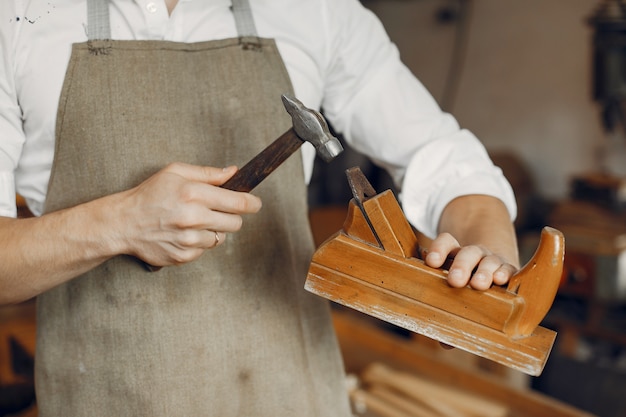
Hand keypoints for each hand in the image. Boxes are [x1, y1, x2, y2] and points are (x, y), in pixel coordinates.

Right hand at [113, 162, 261, 266]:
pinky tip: (183, 233)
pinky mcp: (184, 256)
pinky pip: (205, 250)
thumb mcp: (175, 172)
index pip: (238, 203)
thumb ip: (208, 173)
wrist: (123, 222)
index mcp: (193, 194)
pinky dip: (199, 242)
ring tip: (194, 221)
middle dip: (233, 216)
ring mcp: (189, 240)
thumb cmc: (149, 194)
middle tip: (219, 210)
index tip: (255, 203)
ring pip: (220, 238)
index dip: (252, 203)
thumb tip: (234, 172)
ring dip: (213, 229)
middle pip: (235, 223)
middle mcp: (193, 218)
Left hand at [423, 232, 517, 290]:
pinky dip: (505, 273)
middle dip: (461, 266)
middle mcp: (474, 253)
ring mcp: (492, 260)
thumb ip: (432, 274)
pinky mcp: (508, 270)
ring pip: (489, 262)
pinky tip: (500, 279)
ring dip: (484, 272)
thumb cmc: (461, 275)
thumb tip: (412, 281)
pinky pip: (509, 269)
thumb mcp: (445, 272)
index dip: (438, 249)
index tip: (431, 262)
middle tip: (454, 281)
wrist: (491, 267)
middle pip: (468, 253)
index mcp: (454, 251)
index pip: (446, 242)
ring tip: (478, 284)